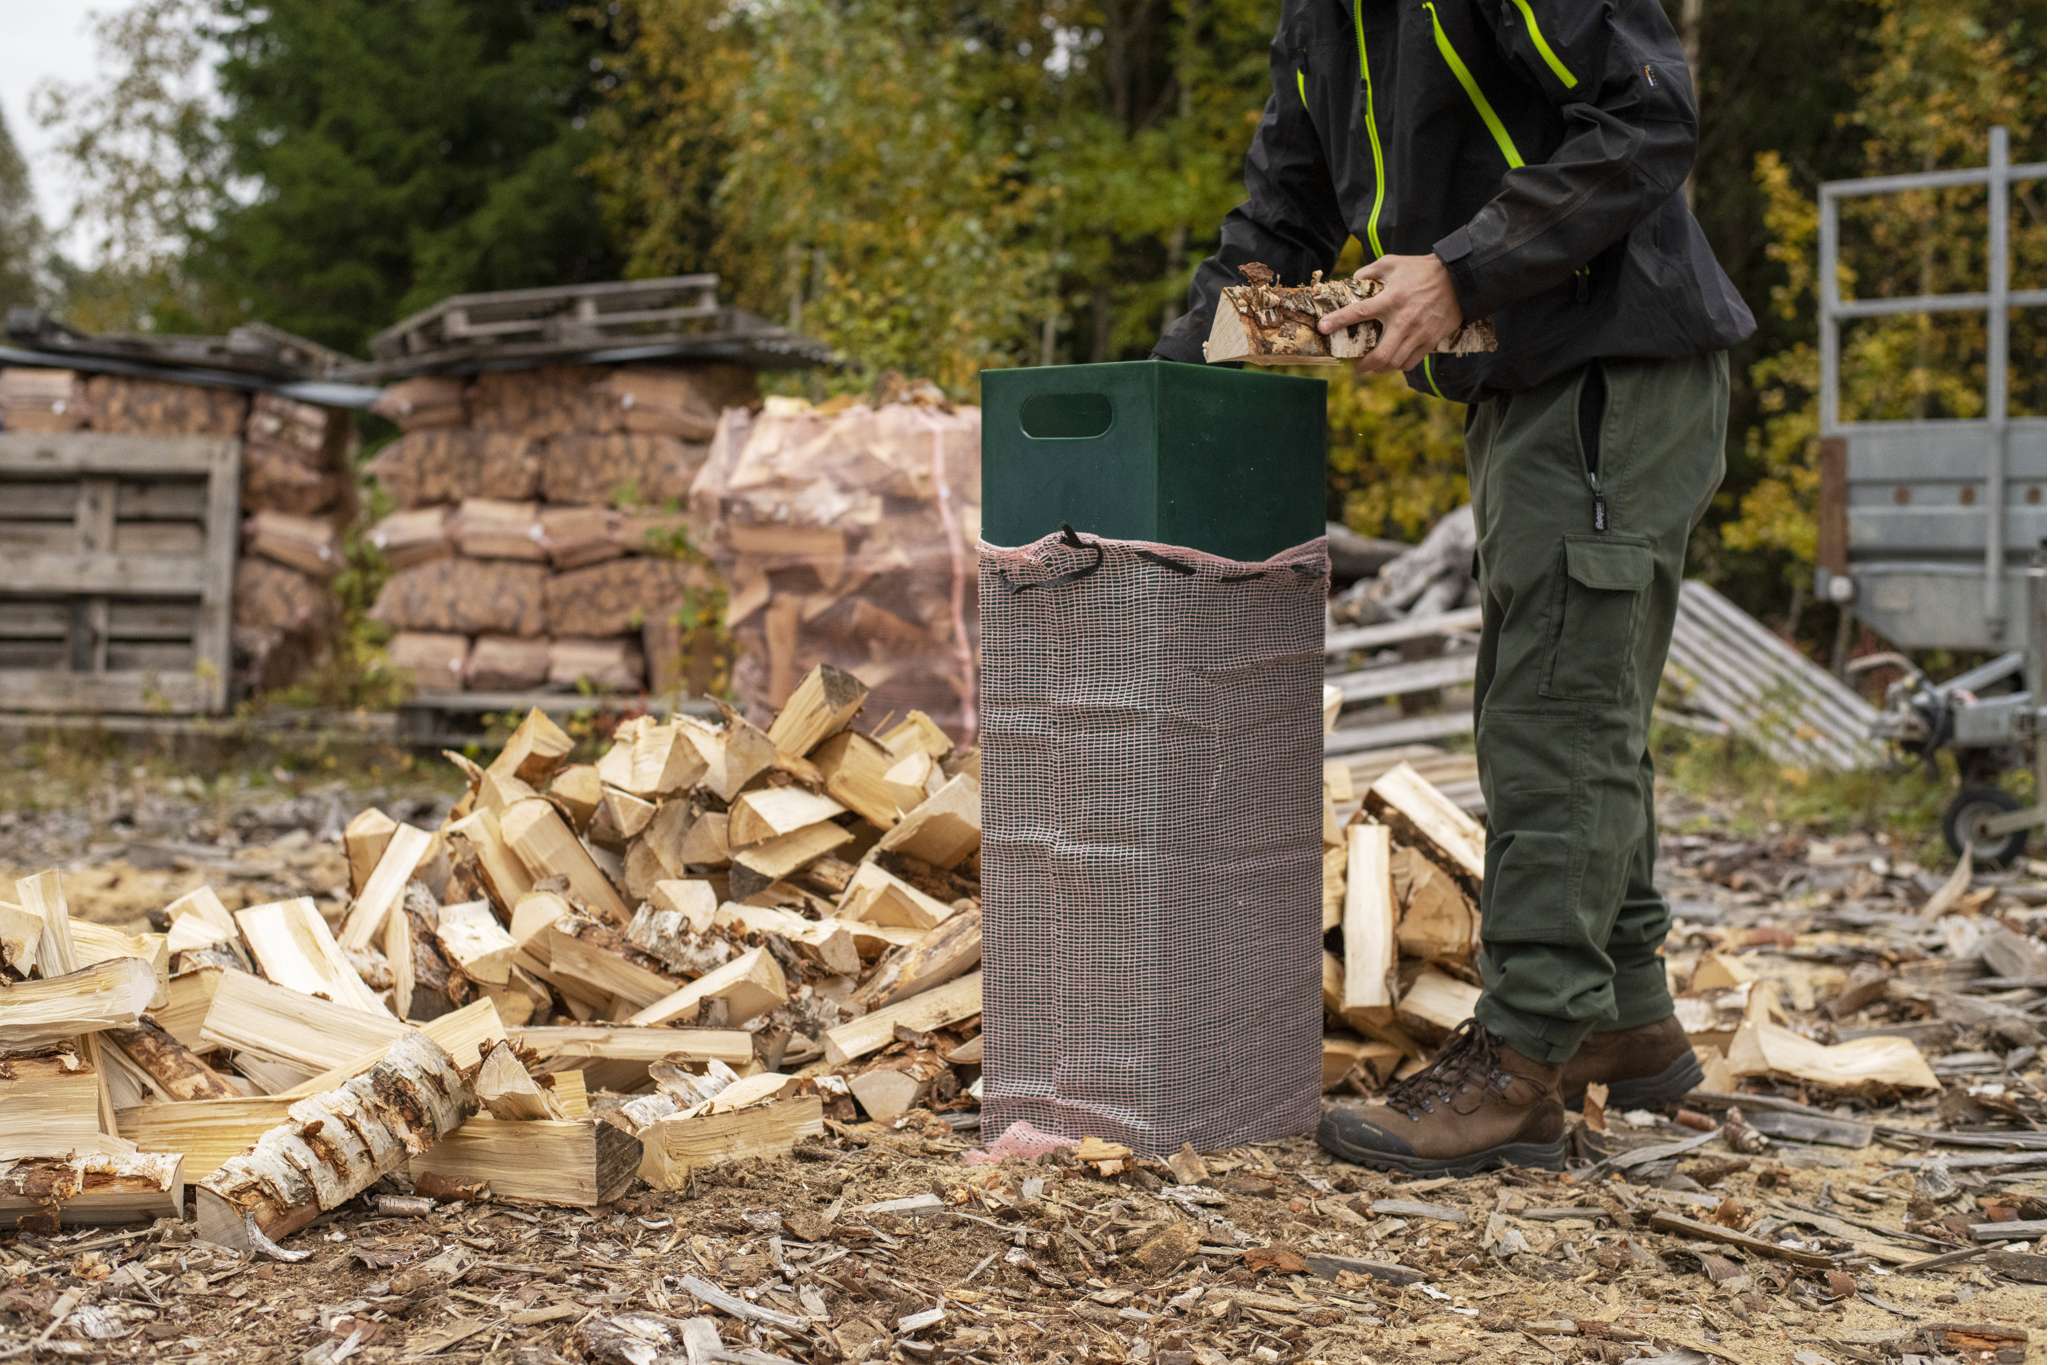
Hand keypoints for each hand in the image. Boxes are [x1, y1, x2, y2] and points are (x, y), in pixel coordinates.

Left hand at [1317, 253, 1464, 374]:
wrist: (1459, 278)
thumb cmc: (1422, 269)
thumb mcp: (1393, 263)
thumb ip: (1369, 272)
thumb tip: (1353, 281)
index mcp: (1391, 299)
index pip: (1359, 312)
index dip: (1338, 321)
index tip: (1322, 328)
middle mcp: (1403, 320)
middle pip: (1381, 355)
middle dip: (1364, 366)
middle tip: (1356, 367)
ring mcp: (1419, 333)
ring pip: (1395, 363)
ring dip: (1381, 368)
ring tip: (1373, 366)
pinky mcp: (1431, 340)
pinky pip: (1411, 362)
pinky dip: (1399, 365)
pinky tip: (1394, 361)